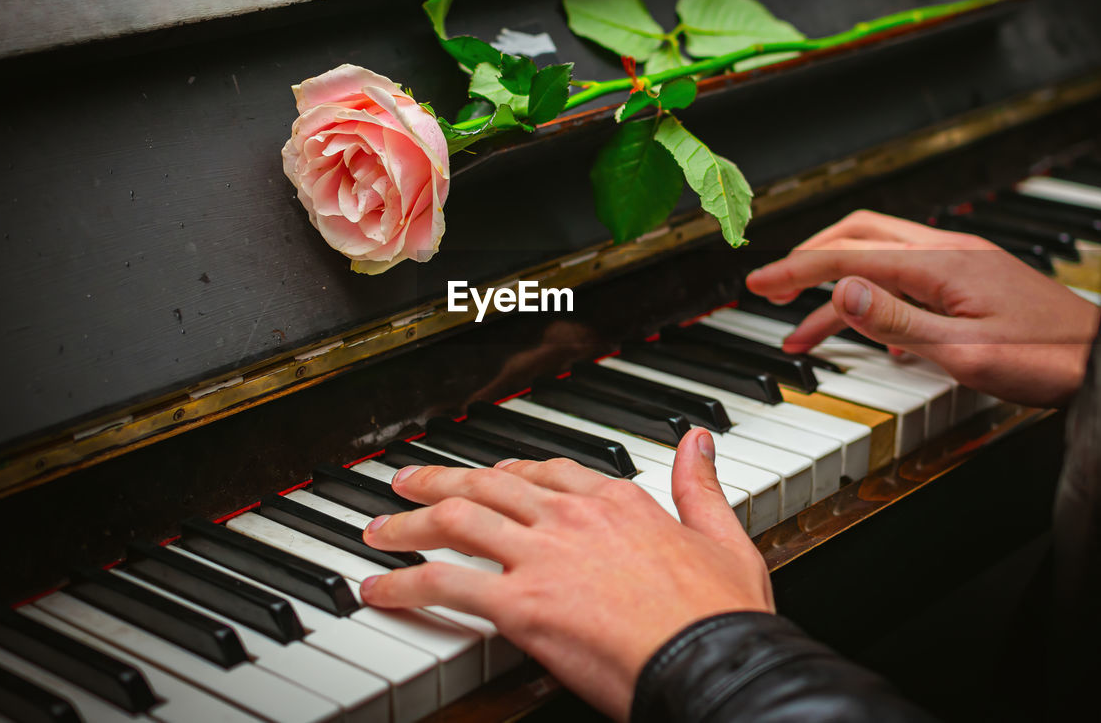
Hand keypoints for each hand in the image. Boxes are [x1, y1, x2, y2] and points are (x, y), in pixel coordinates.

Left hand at [359, 429, 772, 720]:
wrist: (710, 659)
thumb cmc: (719, 613)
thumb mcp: (721, 536)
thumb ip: (699, 485)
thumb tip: (699, 440)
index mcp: (615, 501)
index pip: (545, 473)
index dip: (505, 474)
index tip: (484, 478)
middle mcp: (570, 518)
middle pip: (485, 488)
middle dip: (437, 483)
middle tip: (405, 484)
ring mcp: (541, 557)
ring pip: (455, 522)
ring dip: (408, 525)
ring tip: (378, 530)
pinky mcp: (520, 604)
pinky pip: (445, 583)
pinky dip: (404, 584)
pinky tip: (379, 590)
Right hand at [745, 210, 1100, 406]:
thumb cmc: (1047, 359)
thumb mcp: (963, 350)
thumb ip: (895, 320)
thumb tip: (838, 288)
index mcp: (940, 263)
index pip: (849, 256)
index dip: (796, 269)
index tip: (757, 283)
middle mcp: (948, 251)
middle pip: (858, 236)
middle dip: (808, 260)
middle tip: (770, 289)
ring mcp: (962, 263)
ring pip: (880, 259)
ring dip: (836, 288)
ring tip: (802, 331)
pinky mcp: (972, 281)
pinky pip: (906, 278)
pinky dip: (872, 299)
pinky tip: (868, 334)